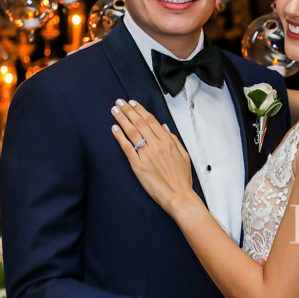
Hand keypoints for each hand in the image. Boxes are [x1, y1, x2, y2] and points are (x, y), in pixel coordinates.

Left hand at [111, 99, 193, 214]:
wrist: (178, 196)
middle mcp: (157, 145)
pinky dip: (120, 137)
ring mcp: (147, 155)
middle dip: (128, 110)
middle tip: (119, 102)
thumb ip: (173, 139)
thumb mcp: (184, 155)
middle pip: (139, 123)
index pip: (151, 120)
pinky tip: (114, 128)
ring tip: (114, 110)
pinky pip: (127, 148)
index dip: (140, 110)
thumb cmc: (181, 178)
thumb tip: (163, 126)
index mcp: (168, 141)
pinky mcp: (138, 166)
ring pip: (132, 132)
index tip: (132, 103)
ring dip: (122, 119)